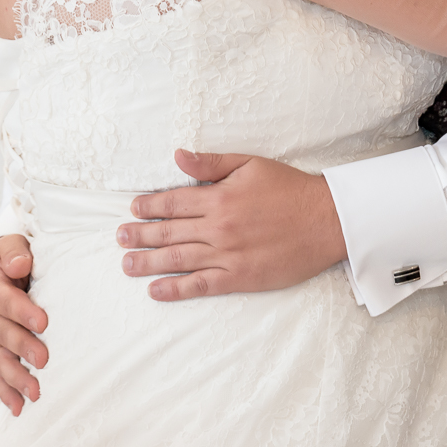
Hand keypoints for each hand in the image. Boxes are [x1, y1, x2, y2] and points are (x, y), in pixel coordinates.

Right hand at [0, 235, 46, 415]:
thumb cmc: (8, 259)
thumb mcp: (10, 247)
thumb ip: (15, 253)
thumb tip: (21, 264)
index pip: (8, 303)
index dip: (24, 313)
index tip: (43, 322)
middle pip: (5, 336)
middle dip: (24, 349)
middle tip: (44, 359)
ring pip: (0, 361)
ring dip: (16, 379)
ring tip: (36, 393)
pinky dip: (5, 393)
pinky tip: (19, 409)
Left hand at [118, 150, 347, 300]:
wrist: (327, 221)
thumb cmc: (291, 190)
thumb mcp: (251, 164)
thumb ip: (211, 162)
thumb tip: (178, 156)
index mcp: (219, 197)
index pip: (172, 202)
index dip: (149, 206)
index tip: (133, 210)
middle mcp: (218, 227)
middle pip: (168, 232)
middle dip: (139, 235)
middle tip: (119, 238)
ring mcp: (228, 254)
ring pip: (178, 259)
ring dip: (147, 262)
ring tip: (126, 264)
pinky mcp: (240, 277)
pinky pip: (200, 284)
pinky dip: (175, 289)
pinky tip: (156, 290)